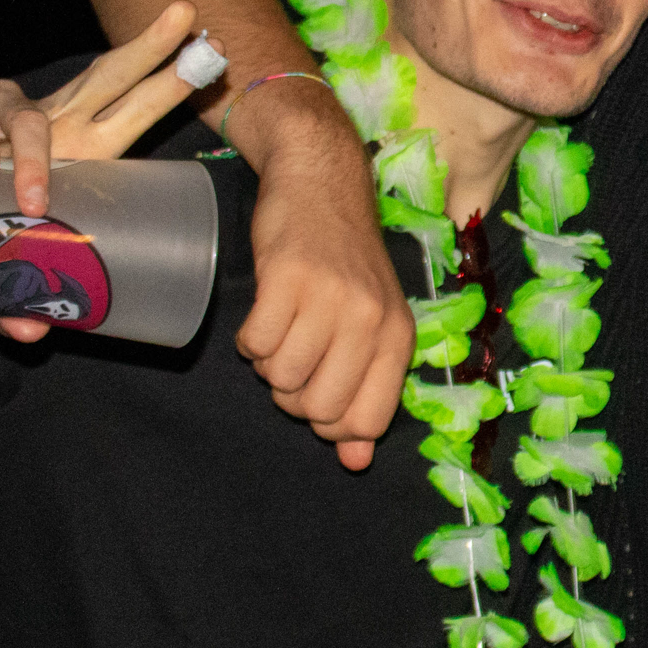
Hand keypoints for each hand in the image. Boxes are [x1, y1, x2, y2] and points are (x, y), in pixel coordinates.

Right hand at [0, 2, 203, 340]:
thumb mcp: (3, 250)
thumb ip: (19, 292)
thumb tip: (29, 335)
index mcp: (79, 146)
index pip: (133, 109)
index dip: (170, 85)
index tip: (216, 57)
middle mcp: (53, 118)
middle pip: (108, 76)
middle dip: (149, 48)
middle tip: (187, 18)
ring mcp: (5, 107)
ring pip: (35, 115)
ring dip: (38, 158)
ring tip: (33, 201)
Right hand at [232, 89, 414, 470]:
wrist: (322, 184)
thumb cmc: (346, 263)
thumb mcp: (372, 325)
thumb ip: (366, 394)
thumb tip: (356, 463)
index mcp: (398, 338)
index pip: (366, 422)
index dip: (331, 423)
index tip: (320, 392)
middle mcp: (370, 320)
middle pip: (316, 409)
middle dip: (293, 395)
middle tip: (295, 355)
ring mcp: (330, 298)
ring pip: (280, 379)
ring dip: (269, 363)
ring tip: (282, 328)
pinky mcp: (286, 278)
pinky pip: (253, 345)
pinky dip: (250, 339)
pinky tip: (265, 313)